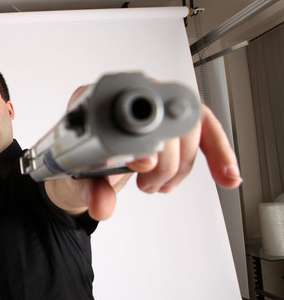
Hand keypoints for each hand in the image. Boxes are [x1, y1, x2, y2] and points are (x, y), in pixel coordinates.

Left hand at [59, 85, 242, 221]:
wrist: (76, 169)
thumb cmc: (74, 164)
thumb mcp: (74, 181)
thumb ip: (88, 192)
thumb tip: (103, 205)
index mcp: (95, 98)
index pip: (130, 104)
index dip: (142, 137)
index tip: (143, 166)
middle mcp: (126, 93)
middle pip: (167, 117)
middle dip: (165, 160)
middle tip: (148, 185)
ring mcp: (150, 107)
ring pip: (189, 126)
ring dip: (182, 165)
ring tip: (159, 186)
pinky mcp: (168, 123)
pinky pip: (203, 131)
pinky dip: (218, 155)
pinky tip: (226, 177)